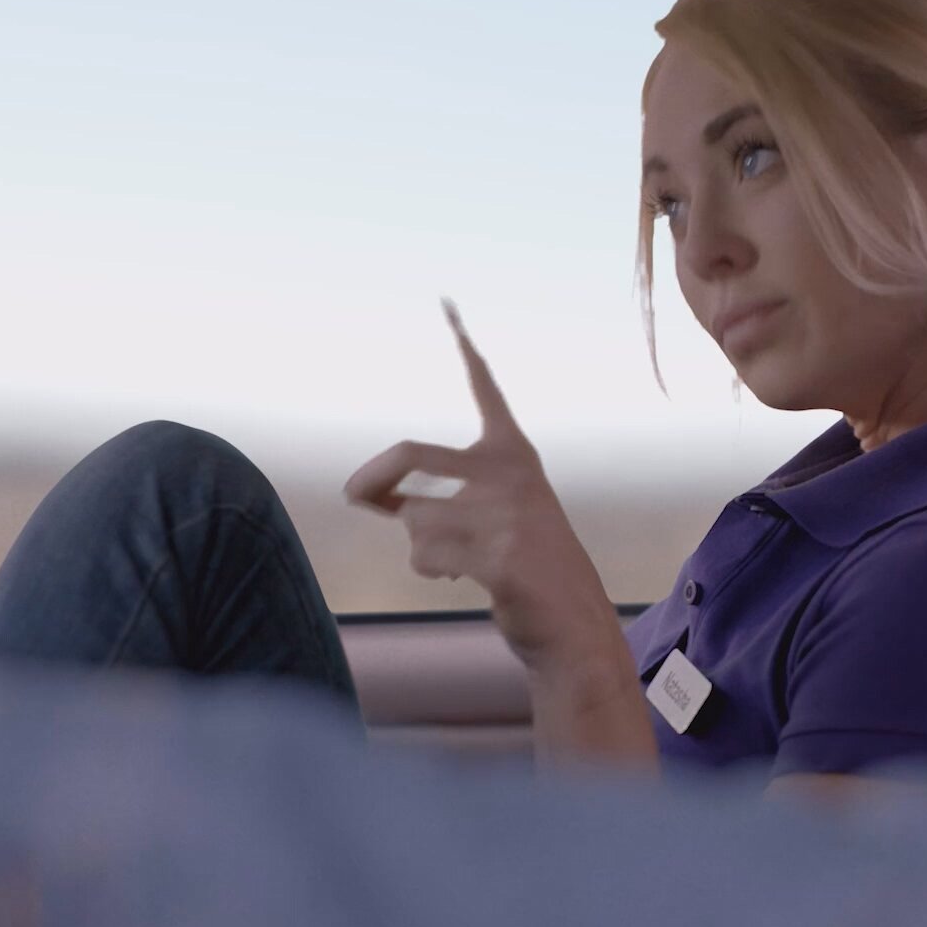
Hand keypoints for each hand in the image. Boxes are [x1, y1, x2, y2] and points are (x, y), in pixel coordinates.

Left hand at [345, 302, 615, 667]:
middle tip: (354, 495)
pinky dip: (433, 568)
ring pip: (414, 520)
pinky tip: (464, 576)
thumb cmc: (522, 568)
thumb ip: (433, 497)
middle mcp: (510, 473)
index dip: (464, 347)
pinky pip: (426, 554)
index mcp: (513, 454)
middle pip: (410, 453)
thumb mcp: (486, 519)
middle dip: (372, 479)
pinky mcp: (500, 553)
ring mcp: (506, 512)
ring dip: (422, 549)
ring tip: (459, 561)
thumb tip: (363, 492)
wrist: (572, 624)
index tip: (447, 303)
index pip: (485, 389)